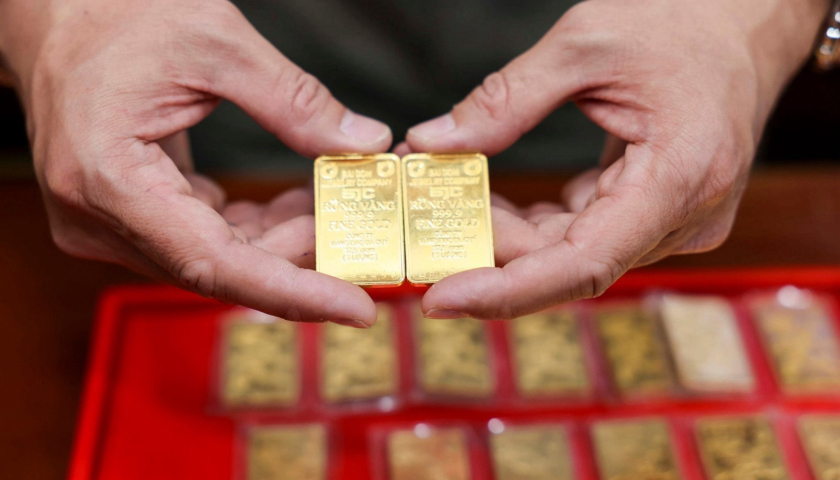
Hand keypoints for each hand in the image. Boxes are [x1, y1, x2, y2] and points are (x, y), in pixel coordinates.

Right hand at [0, 0, 393, 325]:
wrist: (52, 8)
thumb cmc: (113, 12)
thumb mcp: (215, 43)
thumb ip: (294, 101)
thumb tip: (364, 144)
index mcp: (109, 179)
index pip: (214, 264)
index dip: (292, 293)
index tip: (355, 308)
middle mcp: (98, 218)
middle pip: (219, 267)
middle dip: (298, 258)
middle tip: (362, 233)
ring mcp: (106, 222)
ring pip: (214, 257)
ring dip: (280, 241)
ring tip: (333, 206)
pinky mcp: (123, 214)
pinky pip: (200, 237)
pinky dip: (253, 227)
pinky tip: (296, 205)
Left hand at [402, 0, 827, 319]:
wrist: (741, 23)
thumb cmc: (680, 21)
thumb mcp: (584, 46)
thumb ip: (505, 101)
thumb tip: (432, 144)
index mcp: (679, 178)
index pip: (583, 265)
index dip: (507, 291)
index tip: (443, 299)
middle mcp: (684, 216)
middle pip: (570, 263)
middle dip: (492, 254)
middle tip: (425, 233)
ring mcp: (676, 221)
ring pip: (573, 253)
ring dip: (509, 238)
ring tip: (450, 206)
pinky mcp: (659, 214)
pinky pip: (586, 233)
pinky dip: (536, 223)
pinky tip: (492, 203)